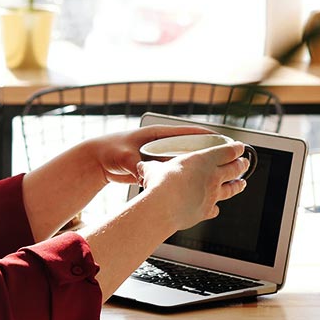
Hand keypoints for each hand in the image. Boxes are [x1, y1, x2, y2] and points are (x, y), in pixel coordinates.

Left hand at [85, 125, 215, 185]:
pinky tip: (192, 187)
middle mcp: (159, 144)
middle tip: (225, 160)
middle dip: (205, 154)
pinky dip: (180, 179)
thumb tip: (149, 179)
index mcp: (156, 135)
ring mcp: (157, 157)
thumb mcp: (125, 157)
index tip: (222, 140)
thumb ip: (139, 167)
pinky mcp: (152, 169)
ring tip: (213, 175)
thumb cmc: (108, 151)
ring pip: (181, 163)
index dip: (205, 136)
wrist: (95, 161)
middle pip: (188, 148)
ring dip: (195, 169)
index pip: (186, 133)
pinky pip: (171, 174)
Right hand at [138, 142, 250, 229]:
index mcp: (204, 160)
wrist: (163, 207)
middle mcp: (213, 177)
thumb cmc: (161, 183)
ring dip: (238, 186)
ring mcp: (212, 195)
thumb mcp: (154, 169)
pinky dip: (215, 208)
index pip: (228, 151)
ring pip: (232, 189)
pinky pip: (215, 209)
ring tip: (242, 184)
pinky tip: (214, 208)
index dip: (236, 149)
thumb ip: (152, 167)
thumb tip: (142, 166)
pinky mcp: (206, 211)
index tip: (239, 148)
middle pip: (235, 169)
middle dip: (241, 165)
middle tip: (244, 164)